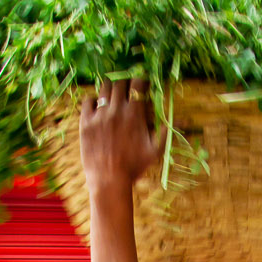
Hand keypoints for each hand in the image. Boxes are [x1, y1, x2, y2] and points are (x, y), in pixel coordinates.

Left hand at [80, 78, 165, 198]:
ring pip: (104, 88)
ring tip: (112, 96)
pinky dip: (93, 100)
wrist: (109, 180)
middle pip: (120, 83)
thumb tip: (175, 121)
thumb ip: (164, 133)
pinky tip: (97, 107)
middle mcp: (116, 110)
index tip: (141, 85)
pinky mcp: (86, 122)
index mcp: (134, 114)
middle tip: (127, 91)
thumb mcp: (155, 152)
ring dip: (110, 89)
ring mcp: (99, 114)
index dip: (141, 81)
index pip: (138, 84)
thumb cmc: (134, 167)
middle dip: (125, 84)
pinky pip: (88, 100)